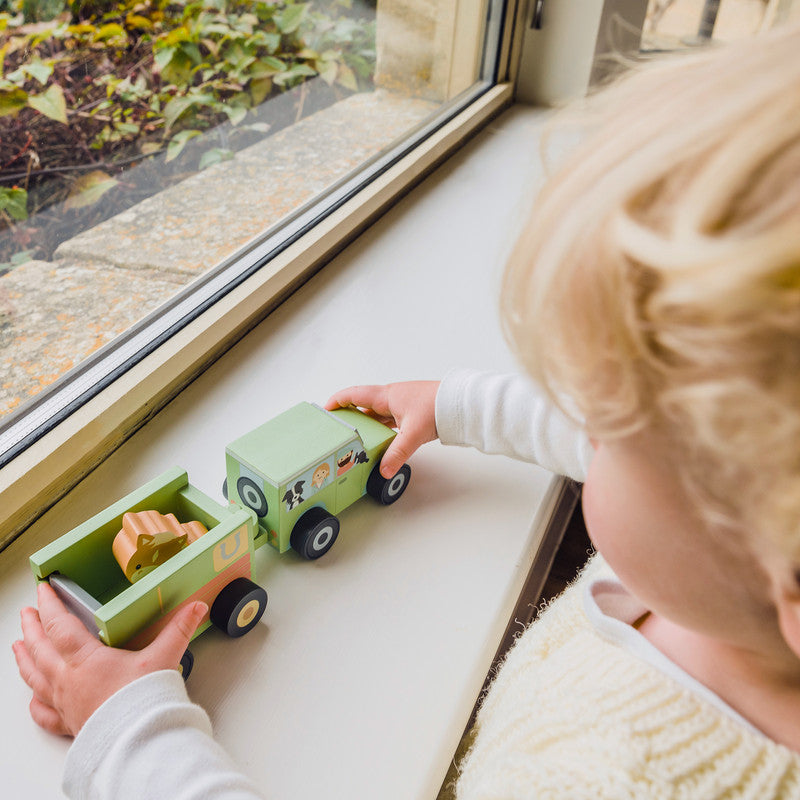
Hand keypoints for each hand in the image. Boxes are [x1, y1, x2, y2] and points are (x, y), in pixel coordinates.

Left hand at [13, 581, 206, 736]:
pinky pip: (44, 713)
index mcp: (84, 659)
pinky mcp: (69, 723)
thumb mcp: (164, 657)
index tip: (43, 589)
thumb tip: (195, 607)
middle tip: (26, 612)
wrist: (136, 744)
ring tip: (18, 646)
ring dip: (24, 658)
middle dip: (31, 627)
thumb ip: (179, 629)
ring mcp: (64, 703)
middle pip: (39, 648)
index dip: (49, 603)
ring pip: (34, 676)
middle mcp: (67, 680)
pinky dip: (35, 703)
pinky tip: (33, 700)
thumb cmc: (142, 703)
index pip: (58, 624)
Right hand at [326, 381, 439, 477]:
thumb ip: (397, 453)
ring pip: (377, 413)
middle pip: (363, 404)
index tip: (326, 409)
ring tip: (356, 437)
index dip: (338, 400)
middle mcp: (391, 397)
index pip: (354, 395)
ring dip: (367, 423)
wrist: (460, 403)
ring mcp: (401, 403)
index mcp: (386, 396)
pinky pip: (389, 418)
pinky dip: (381, 427)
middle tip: (338, 427)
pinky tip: (381, 438)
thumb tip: (383, 470)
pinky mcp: (411, 411)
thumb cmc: (437, 407)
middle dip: (349, 415)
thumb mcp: (413, 434)